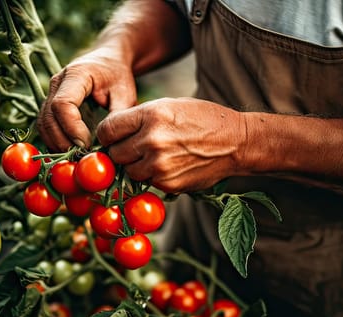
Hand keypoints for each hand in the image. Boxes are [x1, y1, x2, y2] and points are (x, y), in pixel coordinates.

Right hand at [37, 48, 136, 151]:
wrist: (108, 62)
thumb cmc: (117, 76)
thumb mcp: (125, 93)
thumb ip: (118, 115)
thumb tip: (107, 141)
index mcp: (75, 74)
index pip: (62, 104)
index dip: (72, 128)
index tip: (87, 144)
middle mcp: (57, 83)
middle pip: (48, 117)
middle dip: (63, 141)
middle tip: (82, 156)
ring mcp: (50, 93)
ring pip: (43, 124)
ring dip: (57, 144)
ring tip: (77, 156)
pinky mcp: (50, 105)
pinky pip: (46, 126)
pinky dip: (55, 141)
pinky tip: (72, 151)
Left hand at [96, 97, 247, 192]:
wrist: (235, 142)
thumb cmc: (201, 119)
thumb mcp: (168, 105)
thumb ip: (138, 119)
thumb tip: (110, 135)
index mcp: (150, 115)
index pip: (107, 130)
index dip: (107, 135)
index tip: (113, 137)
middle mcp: (152, 140)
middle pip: (114, 153)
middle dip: (120, 151)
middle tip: (135, 147)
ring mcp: (159, 165)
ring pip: (128, 171)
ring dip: (135, 166)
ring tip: (154, 156)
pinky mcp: (168, 183)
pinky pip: (146, 182)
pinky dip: (152, 176)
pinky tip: (169, 165)